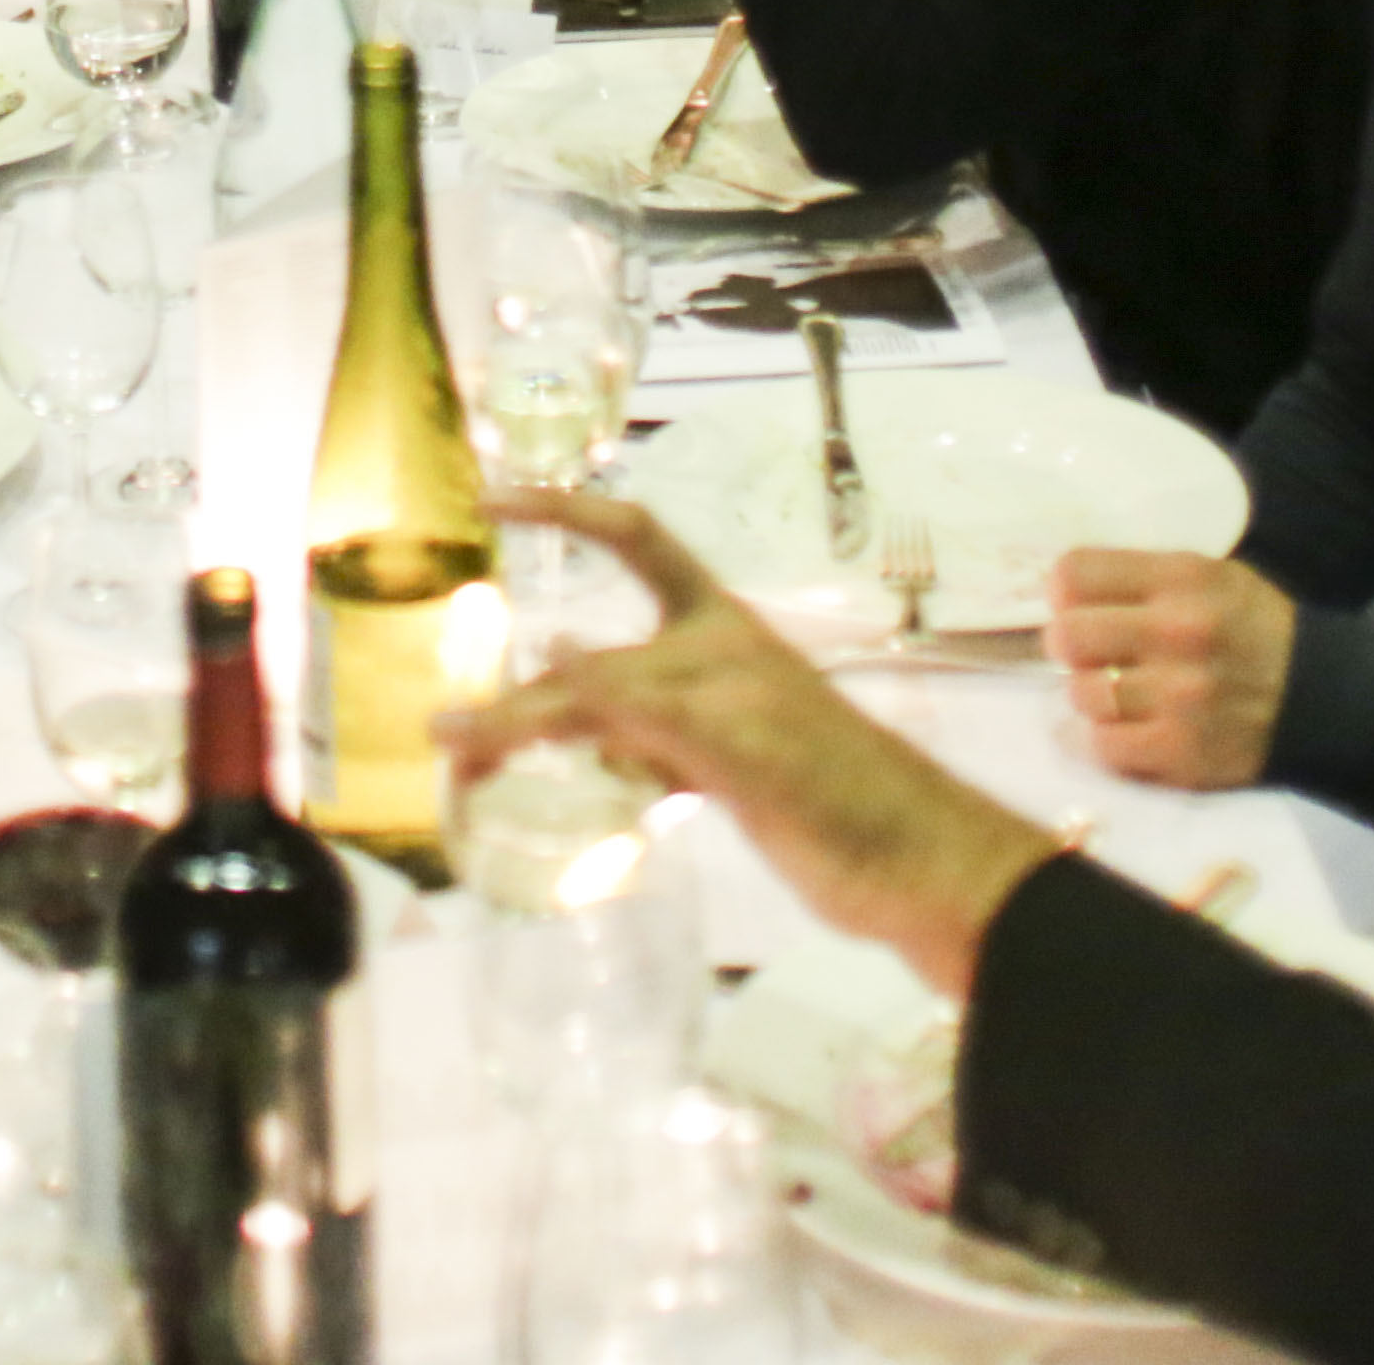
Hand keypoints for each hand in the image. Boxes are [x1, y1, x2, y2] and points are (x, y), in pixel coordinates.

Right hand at [442, 494, 1057, 999]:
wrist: (924, 874)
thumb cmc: (849, 798)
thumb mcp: (745, 747)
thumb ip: (647, 708)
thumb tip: (550, 657)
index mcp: (720, 632)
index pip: (631, 544)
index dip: (563, 512)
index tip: (491, 499)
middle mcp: (710, 665)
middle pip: (594, 662)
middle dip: (521, 693)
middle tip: (449, 743)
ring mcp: (715, 724)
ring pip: (606, 714)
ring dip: (544, 734)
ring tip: (476, 773)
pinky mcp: (724, 780)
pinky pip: (636, 760)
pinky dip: (590, 770)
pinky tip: (559, 791)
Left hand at [1045, 549, 1297, 789]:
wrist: (1323, 698)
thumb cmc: (1254, 629)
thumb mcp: (1211, 576)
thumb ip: (1142, 579)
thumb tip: (1060, 590)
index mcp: (1182, 579)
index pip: (1074, 573)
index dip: (1064, 592)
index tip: (1076, 605)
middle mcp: (1177, 632)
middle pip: (1067, 636)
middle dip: (1068, 646)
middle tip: (1088, 655)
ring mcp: (1179, 697)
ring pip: (1082, 695)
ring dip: (1092, 696)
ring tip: (1118, 694)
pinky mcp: (1181, 753)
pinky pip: (1104, 747)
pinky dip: (1105, 741)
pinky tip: (1125, 729)